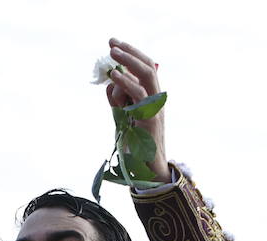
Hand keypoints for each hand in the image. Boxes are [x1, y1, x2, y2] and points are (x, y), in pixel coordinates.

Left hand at [104, 38, 167, 181]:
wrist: (148, 172)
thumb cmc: (136, 148)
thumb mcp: (123, 119)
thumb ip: (118, 102)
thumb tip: (109, 84)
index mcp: (152, 98)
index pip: (146, 68)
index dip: (132, 53)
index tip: (115, 43)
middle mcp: (156, 101)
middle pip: (148, 67)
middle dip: (129, 52)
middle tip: (111, 42)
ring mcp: (155, 109)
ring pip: (146, 76)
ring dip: (128, 62)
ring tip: (111, 53)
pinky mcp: (150, 120)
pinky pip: (139, 96)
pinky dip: (127, 83)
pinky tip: (114, 75)